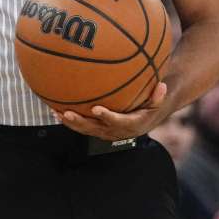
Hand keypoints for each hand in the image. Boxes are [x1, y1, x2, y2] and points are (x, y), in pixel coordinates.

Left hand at [54, 82, 171, 141]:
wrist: (147, 116)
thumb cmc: (152, 103)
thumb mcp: (159, 100)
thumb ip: (159, 96)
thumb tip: (162, 86)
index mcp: (132, 125)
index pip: (119, 123)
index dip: (107, 117)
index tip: (97, 109)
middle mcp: (117, 131)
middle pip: (96, 129)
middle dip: (81, 123)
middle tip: (68, 113)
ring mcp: (106, 132)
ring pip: (86, 129)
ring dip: (71, 122)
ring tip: (56, 112)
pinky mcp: (99, 129)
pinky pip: (83, 125)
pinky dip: (71, 119)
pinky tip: (56, 109)